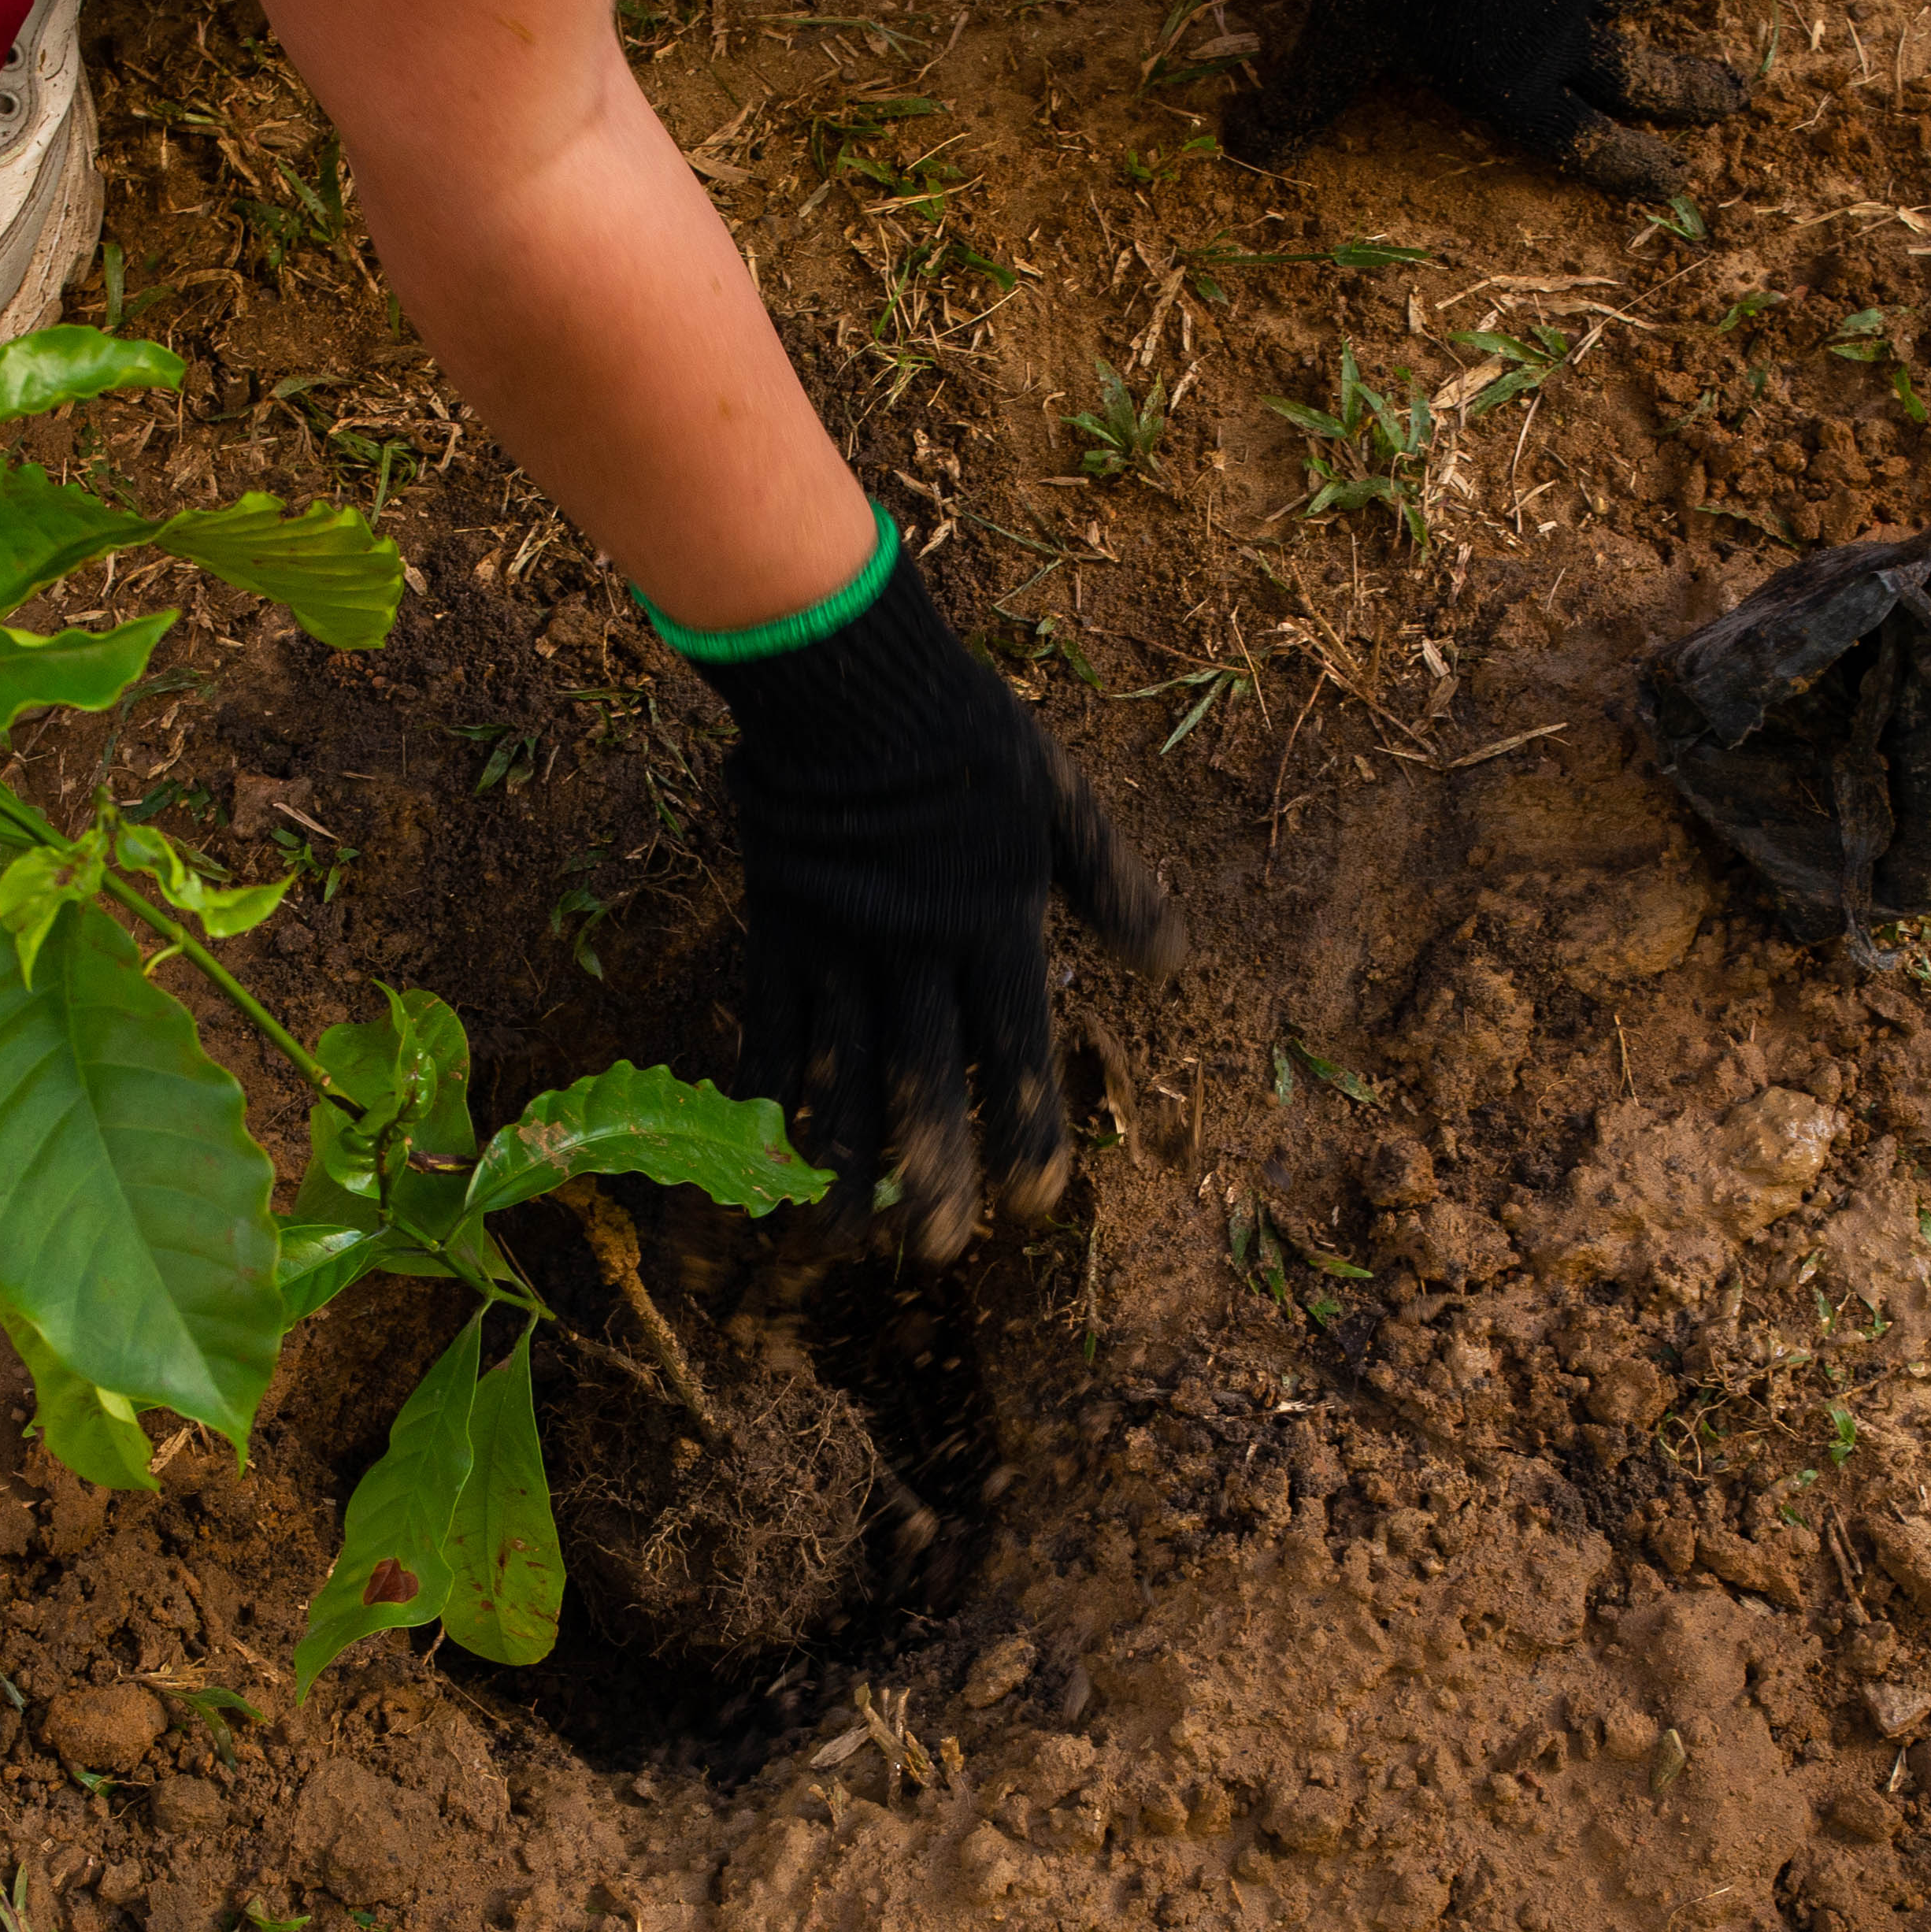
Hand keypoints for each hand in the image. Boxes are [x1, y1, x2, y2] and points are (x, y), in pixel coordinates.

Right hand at [681, 521, 1185, 1260]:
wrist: (851, 679)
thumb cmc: (967, 735)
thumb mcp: (1060, 801)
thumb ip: (1110, 884)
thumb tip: (1173, 961)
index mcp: (995, 919)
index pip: (1015, 1043)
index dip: (1026, 1125)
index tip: (1036, 1200)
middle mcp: (919, 947)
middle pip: (925, 1075)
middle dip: (930, 1169)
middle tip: (935, 1252)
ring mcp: (842, 943)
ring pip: (841, 1069)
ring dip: (841, 1160)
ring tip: (838, 1241)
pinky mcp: (780, 930)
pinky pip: (768, 1026)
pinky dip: (762, 1096)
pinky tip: (757, 1161)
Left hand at [1225, 0, 1744, 200]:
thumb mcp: (1335, 41)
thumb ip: (1300, 102)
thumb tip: (1244, 152)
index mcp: (1513, 85)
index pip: (1581, 143)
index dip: (1625, 166)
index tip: (1674, 183)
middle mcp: (1558, 34)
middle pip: (1636, 71)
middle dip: (1683, 91)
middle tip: (1735, 96)